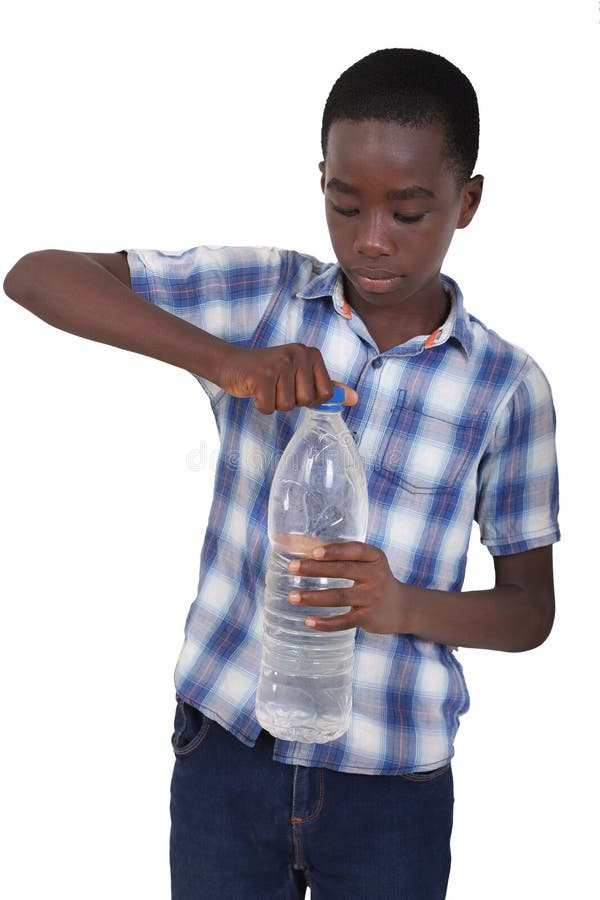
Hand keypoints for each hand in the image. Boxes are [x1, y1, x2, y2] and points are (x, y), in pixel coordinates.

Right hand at [218, 343, 357, 413]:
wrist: (234, 364)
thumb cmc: (270, 373)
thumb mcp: (301, 376)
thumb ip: (327, 387)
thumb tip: (354, 398)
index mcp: (311, 354)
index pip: (325, 393)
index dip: (309, 398)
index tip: (294, 386)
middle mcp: (298, 353)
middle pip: (306, 400)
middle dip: (290, 401)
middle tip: (277, 386)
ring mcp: (279, 363)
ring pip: (288, 406)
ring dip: (274, 403)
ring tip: (267, 387)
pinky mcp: (261, 375)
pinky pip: (269, 407)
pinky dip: (261, 405)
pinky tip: (256, 390)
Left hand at [287, 541, 408, 634]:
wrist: (401, 607)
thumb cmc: (374, 579)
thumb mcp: (369, 563)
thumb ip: (344, 556)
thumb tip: (306, 546)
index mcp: (375, 557)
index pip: (355, 550)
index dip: (335, 551)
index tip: (314, 552)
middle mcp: (376, 576)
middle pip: (343, 571)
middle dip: (315, 569)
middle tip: (292, 568)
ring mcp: (373, 598)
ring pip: (339, 596)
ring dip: (313, 597)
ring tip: (292, 597)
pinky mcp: (368, 618)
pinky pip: (344, 622)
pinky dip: (325, 622)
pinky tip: (308, 621)